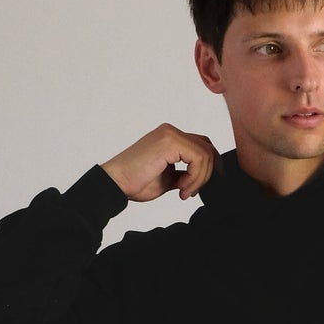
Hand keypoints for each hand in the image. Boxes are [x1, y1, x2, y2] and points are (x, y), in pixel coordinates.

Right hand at [101, 124, 218, 202]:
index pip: (201, 146)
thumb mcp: (168, 179)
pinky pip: (198, 158)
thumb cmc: (135, 182)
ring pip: (205, 153)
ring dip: (199, 178)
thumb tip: (201, 179)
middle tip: (192, 192)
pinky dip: (195, 177)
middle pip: (207, 147)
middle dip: (207, 173)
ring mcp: (170, 134)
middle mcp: (171, 132)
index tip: (196, 188)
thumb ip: (184, 174)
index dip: (208, 168)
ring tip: (184, 192)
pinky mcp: (169, 142)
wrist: (116, 183)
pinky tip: (181, 188)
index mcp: (170, 137)